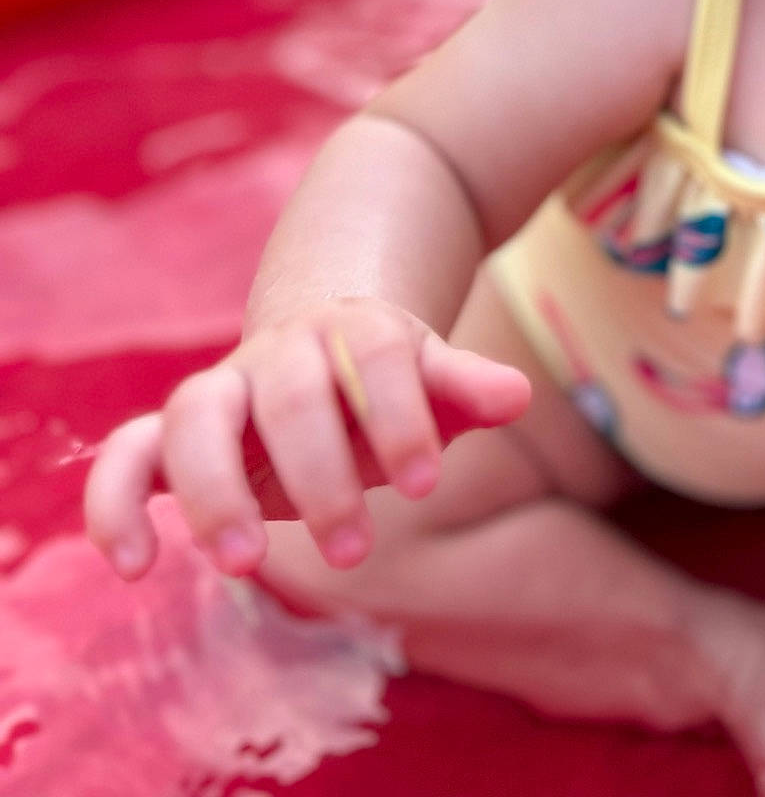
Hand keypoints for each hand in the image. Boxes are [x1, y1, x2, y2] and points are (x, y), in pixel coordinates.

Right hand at [83, 296, 529, 583]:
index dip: (400, 415)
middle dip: (321, 472)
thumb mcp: (430, 379)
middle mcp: (279, 354)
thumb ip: (464, 386)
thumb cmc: (385, 384)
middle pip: (291, 394)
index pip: (377, 358)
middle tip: (355, 549)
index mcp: (353, 331)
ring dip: (215, 490)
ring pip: (195, 417)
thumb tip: (517, 395)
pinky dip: (114, 502)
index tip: (426, 484)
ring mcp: (220, 391)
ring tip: (245, 564)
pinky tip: (135, 567)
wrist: (317, 346)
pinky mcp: (171, 434)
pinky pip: (125, 454)